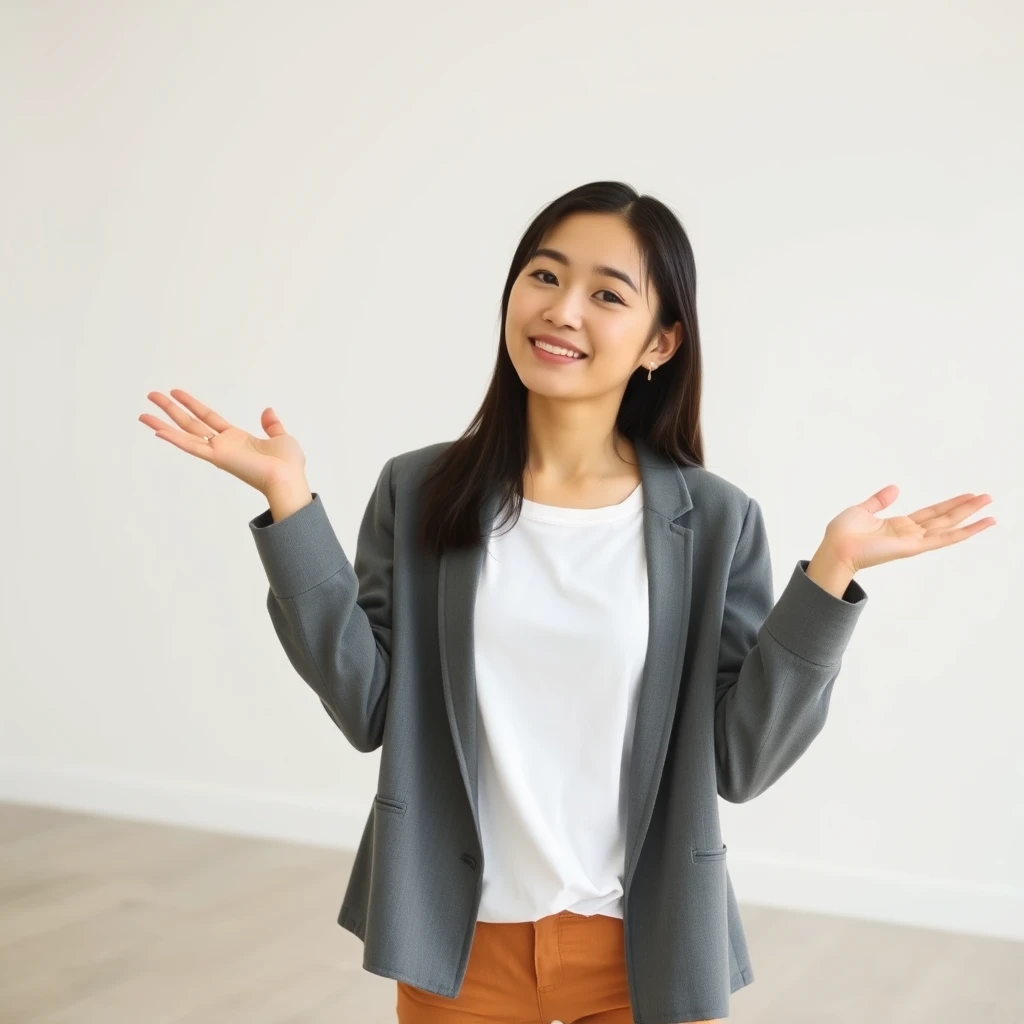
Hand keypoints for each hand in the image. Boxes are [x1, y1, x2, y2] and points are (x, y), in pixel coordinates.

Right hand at [139, 389, 306, 494]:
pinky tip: (156, 430)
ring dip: (163, 422)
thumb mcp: (281, 437)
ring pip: (185, 432)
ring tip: (143, 412)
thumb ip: (272, 425)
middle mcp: (223, 445)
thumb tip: (267, 411)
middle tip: (152, 395)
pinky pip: (191, 446)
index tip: (177, 393)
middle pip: (191, 422)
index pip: (209, 418)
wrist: (288, 478)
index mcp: (236, 439)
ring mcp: (218, 452)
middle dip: (171, 409)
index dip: (192, 404)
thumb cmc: (288, 464)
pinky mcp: (217, 458)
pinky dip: (173, 438)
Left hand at [822, 485, 995, 573]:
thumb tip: (895, 488)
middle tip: (987, 497)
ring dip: (971, 517)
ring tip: (990, 508)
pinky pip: (944, 539)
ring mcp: (914, 541)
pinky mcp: (914, 547)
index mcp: (898, 526)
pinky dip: (964, 532)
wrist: (835, 547)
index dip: (949, 504)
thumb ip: (879, 501)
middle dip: (966, 508)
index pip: (931, 513)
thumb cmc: (843, 533)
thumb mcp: (863, 510)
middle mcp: (910, 534)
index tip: (967, 495)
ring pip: (949, 527)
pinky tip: (981, 525)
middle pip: (945, 518)